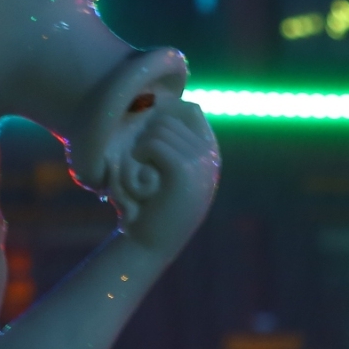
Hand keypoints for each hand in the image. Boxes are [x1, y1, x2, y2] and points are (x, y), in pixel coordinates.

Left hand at [110, 100, 219, 258]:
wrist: (150, 245)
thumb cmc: (150, 207)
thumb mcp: (166, 173)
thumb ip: (172, 144)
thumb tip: (169, 103)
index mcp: (209, 153)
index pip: (191, 110)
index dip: (165, 115)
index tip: (147, 140)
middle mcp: (210, 156)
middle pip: (169, 119)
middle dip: (147, 137)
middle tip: (139, 166)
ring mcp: (201, 163)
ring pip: (160, 130)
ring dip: (141, 149)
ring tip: (140, 174)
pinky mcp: (184, 171)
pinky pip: (154, 144)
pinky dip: (140, 156)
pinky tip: (139, 174)